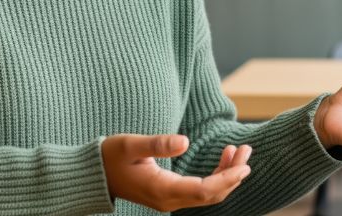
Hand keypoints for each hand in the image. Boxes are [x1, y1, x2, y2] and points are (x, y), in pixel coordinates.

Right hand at [101, 134, 250, 211]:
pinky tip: (224, 156)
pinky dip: (216, 175)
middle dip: (233, 174)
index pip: (204, 190)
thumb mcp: (130, 145)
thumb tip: (185, 141)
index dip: (227, 178)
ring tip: (240, 150)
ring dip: (227, 174)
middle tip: (247, 149)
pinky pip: (200, 190)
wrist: (94, 174)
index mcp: (161, 190)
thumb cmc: (110, 157)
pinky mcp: (170, 195)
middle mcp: (169, 200)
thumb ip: (157, 144)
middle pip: (211, 194)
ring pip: (208, 193)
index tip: (245, 164)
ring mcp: (170, 200)